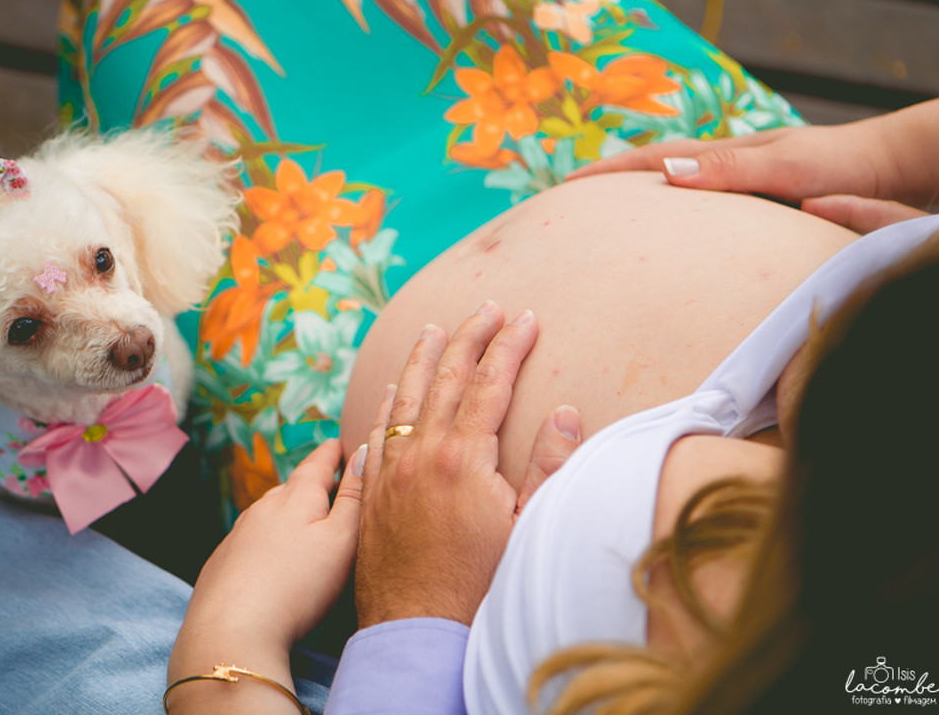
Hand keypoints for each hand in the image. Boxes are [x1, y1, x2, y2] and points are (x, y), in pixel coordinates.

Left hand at [171, 438, 360, 678]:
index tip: (343, 444)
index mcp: (297, 496)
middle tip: (334, 487)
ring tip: (307, 524)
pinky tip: (275, 561)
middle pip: (294, 487)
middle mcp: (264, 506)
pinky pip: (252, 539)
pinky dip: (269, 541)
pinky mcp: (223, 560)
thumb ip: (354, 497)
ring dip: (290, 513)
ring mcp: (239, 532)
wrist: (232, 630)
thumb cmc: (297, 585)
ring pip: (271, 512)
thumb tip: (362, 455)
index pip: (319, 461)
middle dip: (314, 485)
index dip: (334, 451)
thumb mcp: (341, 540)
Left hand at [354, 302, 581, 627]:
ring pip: (406, 396)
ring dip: (424, 358)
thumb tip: (564, 411)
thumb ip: (548, 466)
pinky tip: (396, 387)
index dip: (511, 345)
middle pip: (447, 377)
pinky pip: (378, 429)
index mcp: (463, 457)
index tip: (527, 318)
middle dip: (470, 336)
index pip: (491, 383)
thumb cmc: (482, 585)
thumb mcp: (528, 528)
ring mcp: (391, 469)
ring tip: (436, 329)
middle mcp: (421, 453)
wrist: (419, 629)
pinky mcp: (374, 490)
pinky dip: (390, 400)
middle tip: (487, 309)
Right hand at [565, 122, 928, 233]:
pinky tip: (664, 241)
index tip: (564, 188)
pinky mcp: (751, 210)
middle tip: (568, 205)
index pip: (650, 159)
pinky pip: (696, 216)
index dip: (606, 174)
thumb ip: (729, 168)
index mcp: (723, 154)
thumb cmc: (842, 166)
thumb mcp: (784, 166)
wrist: (889, 168)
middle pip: (652, 172)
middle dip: (609, 187)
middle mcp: (723, 168)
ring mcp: (736, 187)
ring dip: (635, 204)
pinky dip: (669, 221)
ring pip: (673, 194)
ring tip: (601, 224)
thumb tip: (666, 171)